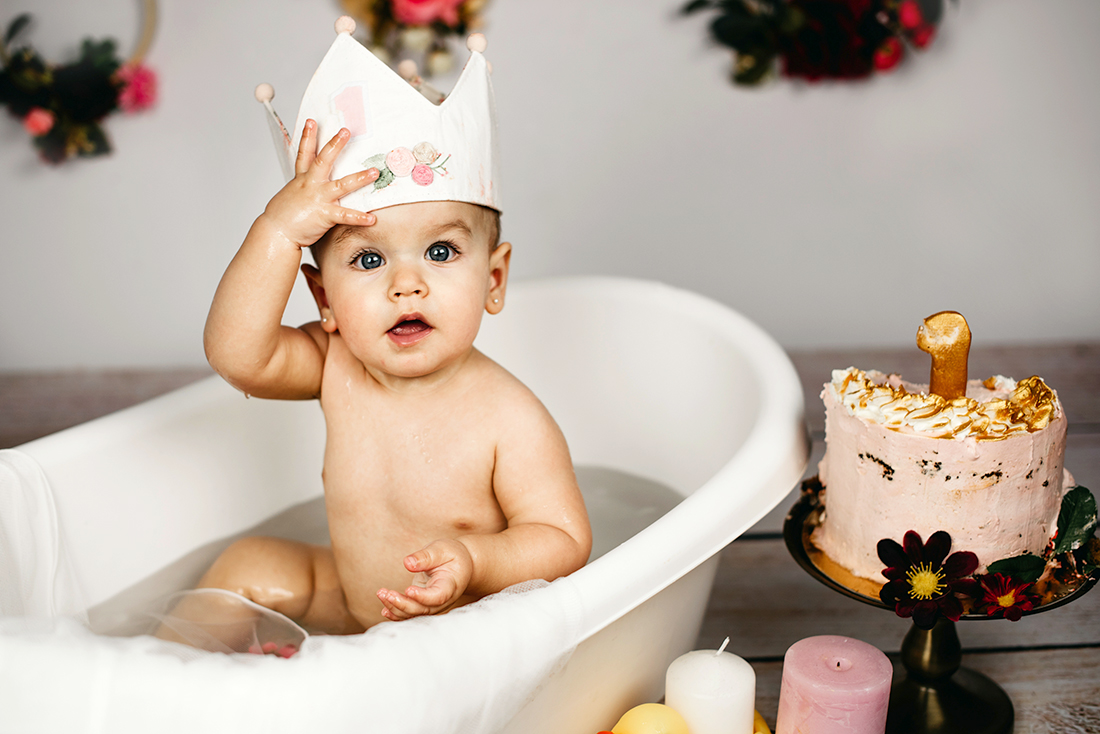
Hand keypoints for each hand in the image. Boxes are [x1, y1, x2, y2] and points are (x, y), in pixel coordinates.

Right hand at [260, 119, 378, 248]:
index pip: (304, 153)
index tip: (312, 121)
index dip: (308, 136)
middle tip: (346, 131)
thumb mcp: (292, 195)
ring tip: (374, 172)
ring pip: (342, 185)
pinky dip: (359, 218)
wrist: (276, 233)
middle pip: (323, 160)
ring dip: (360, 178)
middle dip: (335, 144)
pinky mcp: (324, 215)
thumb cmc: (283, 216)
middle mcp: (310, 185)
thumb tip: (309, 186)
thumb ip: (304, 188)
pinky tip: (372, 218)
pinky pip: (345, 216)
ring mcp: (318, 199)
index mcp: (302, 179)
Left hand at [376, 539, 473, 620]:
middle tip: (386, 593)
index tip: (408, 590)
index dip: (423, 596)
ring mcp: (433, 605)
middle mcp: (442, 600)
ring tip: (381, 593)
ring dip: (396, 607)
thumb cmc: (452, 556)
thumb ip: (426, 556)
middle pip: (423, 609)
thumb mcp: (441, 549)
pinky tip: (385, 609)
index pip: (438, 596)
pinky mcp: (423, 605)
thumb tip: (408, 563)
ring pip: (414, 614)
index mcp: (450, 585)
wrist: (461, 566)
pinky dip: (397, 613)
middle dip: (403, 604)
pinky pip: (410, 614)